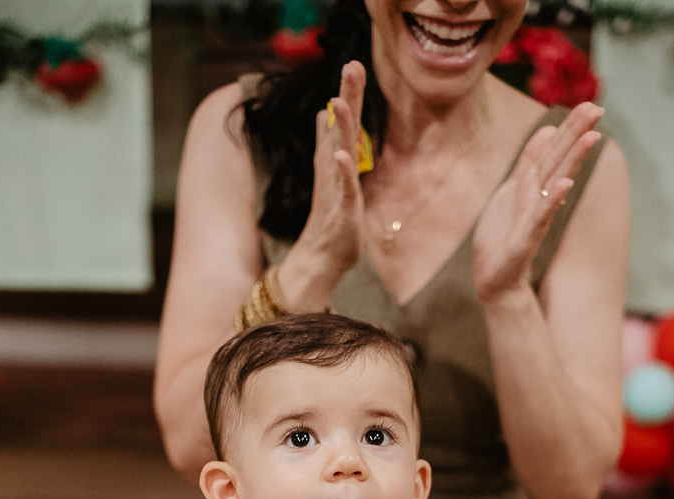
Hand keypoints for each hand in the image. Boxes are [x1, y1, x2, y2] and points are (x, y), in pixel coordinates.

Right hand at [292, 60, 365, 291]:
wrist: (322, 257)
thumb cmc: (331, 219)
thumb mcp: (333, 176)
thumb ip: (326, 144)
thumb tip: (320, 115)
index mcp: (334, 161)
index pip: (342, 122)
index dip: (349, 94)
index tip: (353, 64)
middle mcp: (332, 170)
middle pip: (339, 128)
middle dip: (346, 97)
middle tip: (350, 66)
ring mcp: (335, 189)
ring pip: (338, 153)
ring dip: (340, 128)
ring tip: (339, 102)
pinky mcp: (341, 210)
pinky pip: (342, 188)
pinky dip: (341, 172)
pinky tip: (341, 155)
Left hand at [472, 102, 603, 301]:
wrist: (494, 279)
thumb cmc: (502, 236)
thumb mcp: (510, 191)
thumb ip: (528, 163)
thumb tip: (546, 131)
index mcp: (534, 186)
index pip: (553, 151)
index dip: (569, 128)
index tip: (591, 105)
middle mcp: (540, 199)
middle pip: (559, 161)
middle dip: (576, 134)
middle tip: (598, 109)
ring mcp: (535, 218)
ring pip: (556, 182)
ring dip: (573, 160)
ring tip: (591, 138)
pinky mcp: (526, 239)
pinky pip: (541, 216)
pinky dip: (553, 200)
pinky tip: (566, 184)